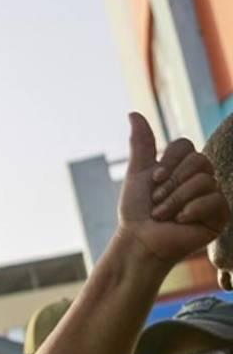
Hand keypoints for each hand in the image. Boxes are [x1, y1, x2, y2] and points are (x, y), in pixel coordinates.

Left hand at [118, 113, 227, 263]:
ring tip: (164, 215)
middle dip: (171, 183)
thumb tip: (133, 112)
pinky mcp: (220, 215)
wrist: (140, 241)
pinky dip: (192, 210)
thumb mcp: (138, 174)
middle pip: (198, 160)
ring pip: (204, 180)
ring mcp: (213, 196)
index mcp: (184, 167)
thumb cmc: (137, 211)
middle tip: (157, 201)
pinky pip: (214, 200)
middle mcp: (202, 178)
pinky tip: (181, 221)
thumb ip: (141, 144)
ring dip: (176, 200)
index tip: (154, 179)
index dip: (169, 161)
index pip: (186, 145)